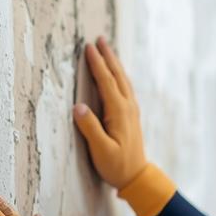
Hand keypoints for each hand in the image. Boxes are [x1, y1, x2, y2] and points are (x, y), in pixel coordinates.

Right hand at [73, 36, 176, 215]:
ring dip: (115, 63)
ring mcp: (132, 110)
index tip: (88, 48)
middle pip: (117, 75)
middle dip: (108, 56)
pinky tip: (117, 75)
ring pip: (123, 80)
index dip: (96, 64)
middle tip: (99, 39)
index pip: (106, 82)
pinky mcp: (132, 116)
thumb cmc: (116, 166)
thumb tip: (78, 107)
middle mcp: (128, 107)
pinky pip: (125, 88)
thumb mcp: (101, 150)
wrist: (137, 177)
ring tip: (108, 50)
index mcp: (119, 112)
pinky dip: (119, 76)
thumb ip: (90, 128)